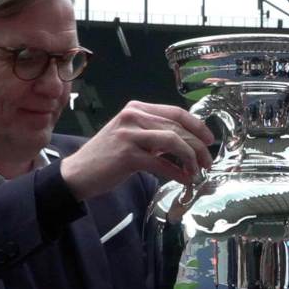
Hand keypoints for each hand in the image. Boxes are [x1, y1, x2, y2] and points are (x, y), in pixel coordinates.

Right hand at [60, 100, 214, 200]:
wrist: (79, 173)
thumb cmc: (108, 157)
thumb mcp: (133, 137)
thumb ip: (156, 135)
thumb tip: (186, 143)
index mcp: (137, 108)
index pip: (176, 112)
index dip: (198, 126)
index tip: (210, 140)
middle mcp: (133, 116)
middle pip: (178, 127)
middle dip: (198, 146)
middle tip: (207, 162)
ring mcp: (130, 134)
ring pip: (173, 141)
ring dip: (191, 158)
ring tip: (197, 171)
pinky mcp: (127, 155)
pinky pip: (161, 163)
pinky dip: (177, 172)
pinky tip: (184, 180)